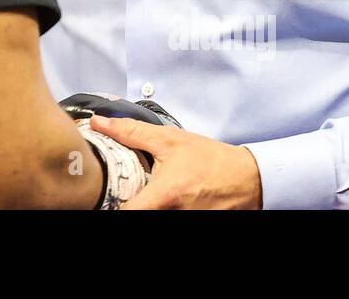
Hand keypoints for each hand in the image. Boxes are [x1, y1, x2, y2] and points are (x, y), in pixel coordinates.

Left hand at [88, 115, 262, 209]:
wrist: (247, 178)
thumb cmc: (211, 160)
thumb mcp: (169, 140)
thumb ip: (131, 132)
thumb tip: (100, 123)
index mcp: (165, 195)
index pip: (126, 213)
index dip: (110, 205)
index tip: (101, 197)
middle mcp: (173, 215)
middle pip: (137, 215)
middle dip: (126, 203)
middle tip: (121, 190)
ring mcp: (185, 223)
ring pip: (151, 217)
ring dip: (145, 205)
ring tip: (143, 193)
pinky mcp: (193, 225)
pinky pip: (166, 218)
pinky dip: (160, 209)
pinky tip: (159, 199)